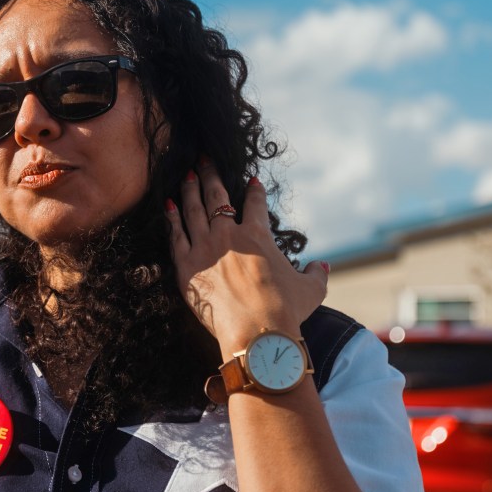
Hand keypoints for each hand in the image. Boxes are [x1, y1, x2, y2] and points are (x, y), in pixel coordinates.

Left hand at [164, 159, 327, 356]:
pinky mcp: (186, 265)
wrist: (255, 332)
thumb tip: (323, 266)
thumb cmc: (286, 310)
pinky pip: (175, 235)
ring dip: (189, 189)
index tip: (251, 180)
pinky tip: (168, 205)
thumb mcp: (311, 290)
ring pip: (193, 209)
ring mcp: (204, 248)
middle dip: (210, 174)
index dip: (254, 190)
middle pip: (216, 195)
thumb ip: (317, 274)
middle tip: (204, 159)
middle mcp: (228, 234)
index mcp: (257, 235)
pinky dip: (171, 218)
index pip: (255, 204)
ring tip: (186, 174)